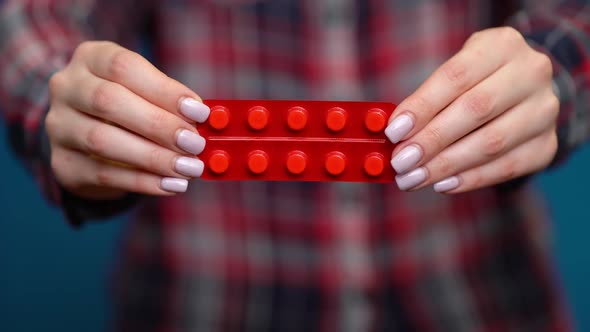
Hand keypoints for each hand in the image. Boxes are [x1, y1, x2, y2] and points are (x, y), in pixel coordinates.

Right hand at [46, 41, 209, 199]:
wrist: (86, 134)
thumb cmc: (129, 105)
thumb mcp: (146, 91)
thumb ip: (171, 102)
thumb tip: (207, 121)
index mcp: (91, 58)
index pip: (124, 67)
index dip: (164, 90)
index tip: (200, 111)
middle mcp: (66, 87)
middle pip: (109, 102)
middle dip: (159, 125)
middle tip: (195, 144)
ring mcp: (59, 126)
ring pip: (102, 140)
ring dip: (153, 157)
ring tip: (189, 168)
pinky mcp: (63, 164)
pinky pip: (103, 174)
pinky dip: (143, 182)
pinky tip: (172, 185)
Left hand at [384, 27, 558, 192]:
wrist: (524, 91)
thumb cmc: (476, 81)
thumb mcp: (455, 73)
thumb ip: (426, 99)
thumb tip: (392, 132)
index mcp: (502, 45)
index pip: (456, 76)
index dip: (422, 106)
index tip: (394, 132)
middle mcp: (531, 73)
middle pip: (475, 110)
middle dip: (431, 140)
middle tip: (400, 162)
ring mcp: (544, 110)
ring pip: (492, 142)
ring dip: (445, 165)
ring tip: (413, 178)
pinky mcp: (547, 144)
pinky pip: (506, 167)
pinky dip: (470, 178)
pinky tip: (442, 184)